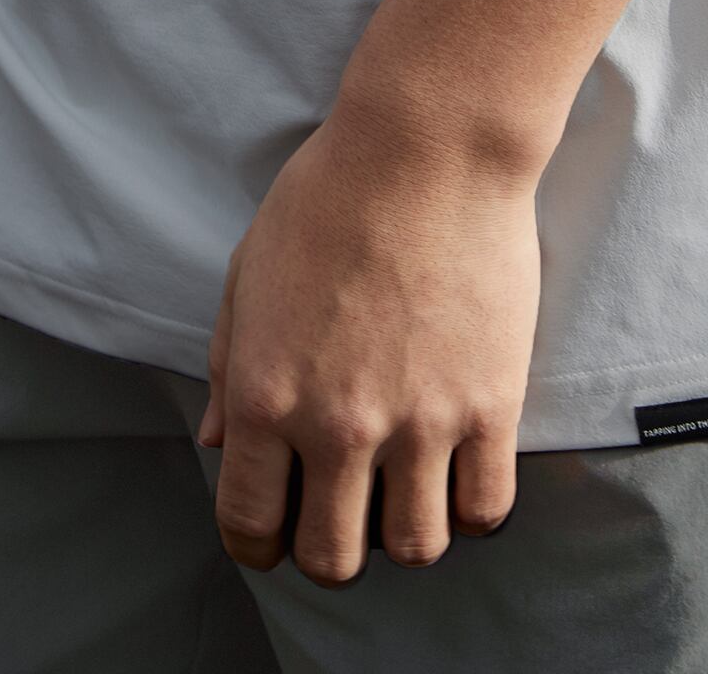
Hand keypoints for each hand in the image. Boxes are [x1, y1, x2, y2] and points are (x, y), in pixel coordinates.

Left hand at [198, 103, 539, 585]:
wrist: (426, 148)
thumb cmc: (329, 195)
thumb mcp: (249, 271)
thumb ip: (230, 365)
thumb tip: (217, 442)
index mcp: (266, 394)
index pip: (249, 524)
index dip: (257, 545)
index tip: (274, 536)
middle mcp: (337, 424)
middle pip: (333, 558)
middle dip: (331, 548)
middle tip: (344, 511)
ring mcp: (419, 421)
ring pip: (415, 549)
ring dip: (405, 531)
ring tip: (406, 488)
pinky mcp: (490, 405)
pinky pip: (486, 509)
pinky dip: (471, 508)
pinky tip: (459, 470)